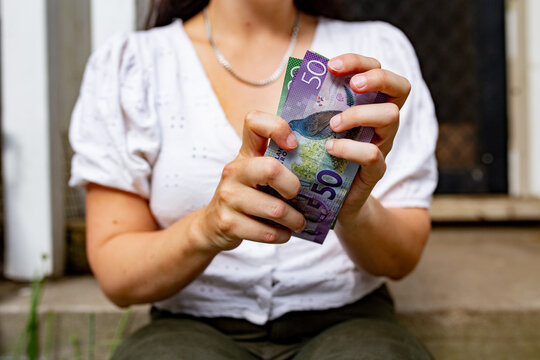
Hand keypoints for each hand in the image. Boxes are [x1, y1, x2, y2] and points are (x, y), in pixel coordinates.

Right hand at [198, 111, 305, 250]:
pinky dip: (282, 235)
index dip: (277, 127)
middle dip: (293, 187)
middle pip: (271, 169)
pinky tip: (283, 233)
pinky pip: (267, 232)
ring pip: (275, 209)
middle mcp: (234, 171)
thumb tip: (324, 165)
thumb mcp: (256, 173)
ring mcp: (228, 197)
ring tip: (299, 222)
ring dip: (294, 219)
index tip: (294, 145)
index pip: (254, 122)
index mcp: (245, 153)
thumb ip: (280, 164)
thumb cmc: (246, 195)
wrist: (212, 225)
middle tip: (298, 196)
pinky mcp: (229, 223)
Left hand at [325, 54, 410, 218]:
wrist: (330, 199)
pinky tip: (330, 148)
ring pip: (392, 116)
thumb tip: (293, 80)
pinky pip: (373, 154)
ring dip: (360, 114)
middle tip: (352, 86)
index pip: (377, 70)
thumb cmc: (320, 154)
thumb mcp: (316, 125)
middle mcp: (382, 121)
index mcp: (368, 104)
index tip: (332, 66)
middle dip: (377, 78)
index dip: (359, 62)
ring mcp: (383, 145)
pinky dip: (349, 148)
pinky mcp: (376, 171)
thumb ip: (312, 105)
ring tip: (333, 124)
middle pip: (401, 87)